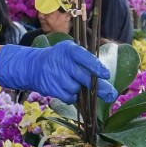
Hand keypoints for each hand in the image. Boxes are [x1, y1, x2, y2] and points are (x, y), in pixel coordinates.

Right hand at [0, 41, 116, 103]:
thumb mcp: (71, 53)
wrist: (34, 66)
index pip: (84, 56)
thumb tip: (105, 77)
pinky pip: (68, 97)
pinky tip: (66, 89)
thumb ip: (86, 61)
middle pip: (84, 77)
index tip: (106, 75)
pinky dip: (71, 97)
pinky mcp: (50, 88)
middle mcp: (61, 61)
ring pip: (76, 89)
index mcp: (69, 49)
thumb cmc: (61, 59)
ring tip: (73, 83)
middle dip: (99, 88)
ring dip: (80, 90)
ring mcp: (54, 75)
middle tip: (111, 94)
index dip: (95, 66)